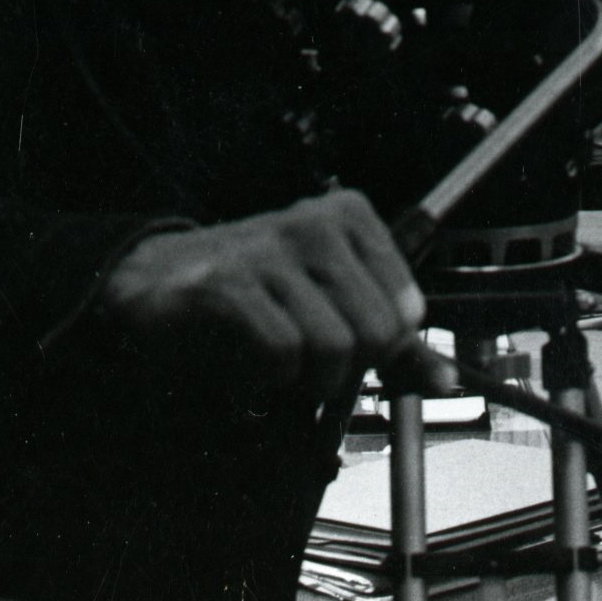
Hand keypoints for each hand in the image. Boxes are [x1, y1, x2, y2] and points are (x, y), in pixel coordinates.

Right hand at [101, 185, 424, 401]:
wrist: (153, 283)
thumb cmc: (253, 293)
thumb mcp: (331, 301)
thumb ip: (390, 339)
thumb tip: (448, 379)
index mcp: (349, 218)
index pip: (408, 308)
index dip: (383, 348)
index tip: (352, 351)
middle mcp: (312, 224)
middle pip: (376, 332)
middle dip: (347, 371)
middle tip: (311, 368)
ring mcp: (267, 250)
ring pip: (333, 347)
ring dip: (305, 382)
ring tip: (278, 368)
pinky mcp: (225, 284)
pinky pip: (281, 354)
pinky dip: (266, 382)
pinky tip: (248, 370)